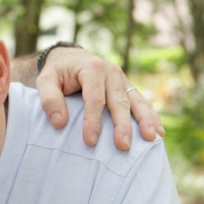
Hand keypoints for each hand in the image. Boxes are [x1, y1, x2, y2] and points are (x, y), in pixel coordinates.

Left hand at [35, 48, 164, 149]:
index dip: (93, 121)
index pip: (94, 99)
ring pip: (136, 102)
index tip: (90, 141)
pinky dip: (151, 116)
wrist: (70, 58)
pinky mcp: (127, 88)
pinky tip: (158, 132)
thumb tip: (59, 122)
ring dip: (145, 120)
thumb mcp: (45, 80)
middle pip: (119, 102)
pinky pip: (141, 102)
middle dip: (122, 125)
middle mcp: (112, 73)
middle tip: (123, 145)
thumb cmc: (57, 72)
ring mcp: (122, 81)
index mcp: (92, 70)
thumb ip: (49, 99)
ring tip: (151, 138)